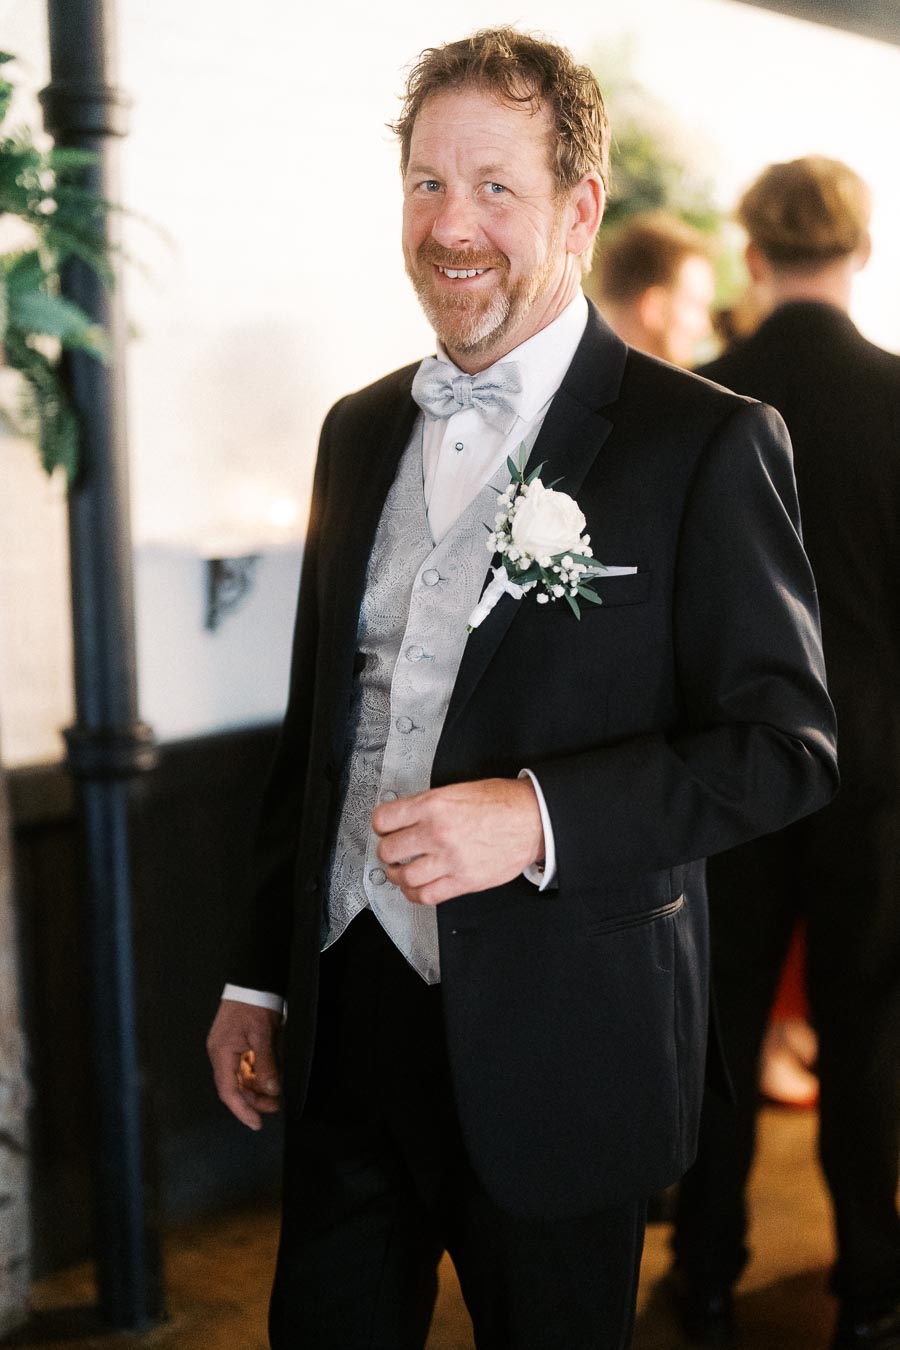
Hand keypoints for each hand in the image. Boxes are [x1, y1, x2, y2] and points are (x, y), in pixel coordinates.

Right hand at [207, 999, 282, 1129]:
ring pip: (242, 1078)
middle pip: (235, 1087)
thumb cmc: (255, 1004)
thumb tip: (272, 1091)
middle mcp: (222, 1054)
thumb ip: (267, 1064)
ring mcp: (228, 1049)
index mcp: (222, 1053)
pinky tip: (272, 1079)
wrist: (253, 980)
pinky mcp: (237, 1044)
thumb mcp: (263, 1035)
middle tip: (276, 1106)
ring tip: (277, 1095)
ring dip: (258, 1088)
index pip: (229, 1091)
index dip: (242, 1110)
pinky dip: (259, 1075)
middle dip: (255, 1100)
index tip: (256, 1124)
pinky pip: (246, 1067)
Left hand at [372, 776, 543, 905]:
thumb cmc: (503, 803)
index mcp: (434, 805)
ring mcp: (450, 860)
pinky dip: (415, 894)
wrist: (534, 820)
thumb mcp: (459, 790)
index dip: (380, 825)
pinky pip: (426, 896)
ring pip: (404, 876)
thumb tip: (407, 816)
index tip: (384, 828)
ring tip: (401, 870)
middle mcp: (438, 833)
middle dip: (387, 850)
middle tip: (392, 850)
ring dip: (398, 875)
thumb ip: (430, 804)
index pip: (384, 819)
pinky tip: (416, 887)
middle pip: (389, 850)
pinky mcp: (463, 881)